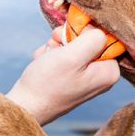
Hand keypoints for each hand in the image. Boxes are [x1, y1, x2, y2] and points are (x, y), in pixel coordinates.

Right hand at [6, 26, 120, 125]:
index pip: (105, 36)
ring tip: (47, 59)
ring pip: (72, 45)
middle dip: (67, 39)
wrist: (25, 105)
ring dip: (55, 47)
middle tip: (54, 48)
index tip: (69, 38)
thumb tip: (99, 30)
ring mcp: (85, 76)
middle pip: (88, 39)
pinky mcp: (71, 76)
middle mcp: (101, 75)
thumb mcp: (72, 56)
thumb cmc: (48, 83)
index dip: (85, 31)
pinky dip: (50, 55)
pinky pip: (63, 54)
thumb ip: (92, 38)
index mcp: (109, 72)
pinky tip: (44, 64)